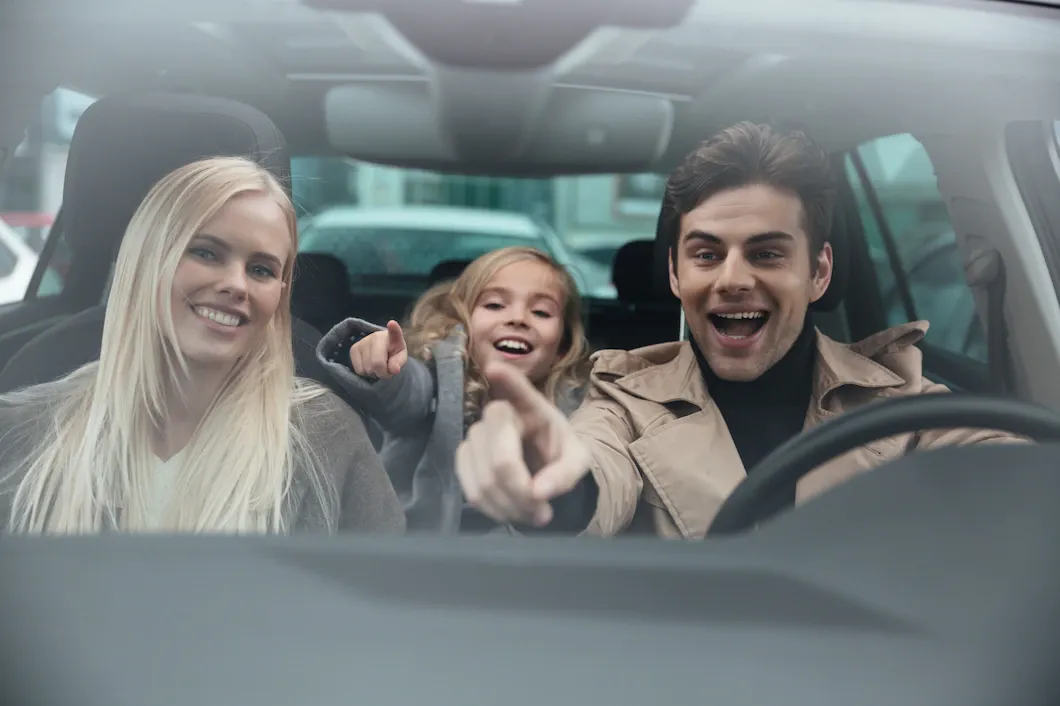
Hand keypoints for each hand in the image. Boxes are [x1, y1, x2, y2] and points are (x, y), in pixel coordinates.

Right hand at [349, 320, 407, 379]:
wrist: (381, 352)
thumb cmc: (393, 354)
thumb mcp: (400, 358)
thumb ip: (399, 363)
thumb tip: (394, 370)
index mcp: (391, 337)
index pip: (394, 332)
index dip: (393, 328)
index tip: (392, 324)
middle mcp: (375, 336)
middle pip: (377, 363)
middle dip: (382, 373)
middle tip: (386, 371)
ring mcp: (362, 341)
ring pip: (367, 369)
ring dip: (373, 373)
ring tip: (377, 367)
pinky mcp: (353, 349)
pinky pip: (359, 370)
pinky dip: (365, 373)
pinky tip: (369, 365)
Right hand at [456, 361, 591, 526]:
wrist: (545, 472)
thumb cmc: (561, 455)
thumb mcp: (578, 462)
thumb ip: (565, 474)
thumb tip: (539, 492)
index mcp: (533, 406)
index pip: (518, 388)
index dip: (506, 380)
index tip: (495, 369)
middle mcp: (499, 413)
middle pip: (501, 458)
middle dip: (522, 493)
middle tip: (543, 513)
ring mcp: (476, 434)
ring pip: (485, 479)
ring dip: (510, 506)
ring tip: (534, 514)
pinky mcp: (464, 457)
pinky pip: (471, 490)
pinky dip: (493, 509)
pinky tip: (511, 512)